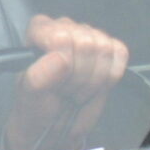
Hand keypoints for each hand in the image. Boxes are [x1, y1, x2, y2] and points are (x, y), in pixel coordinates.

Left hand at [5, 14, 127, 149]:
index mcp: (38, 32)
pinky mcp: (109, 47)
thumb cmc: (36, 105)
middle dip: (79, 77)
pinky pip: (119, 54)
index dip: (64, 66)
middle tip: (65, 90)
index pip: (60, 38)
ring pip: (104, 49)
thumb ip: (38, 77)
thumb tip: (60, 58)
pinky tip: (93, 85)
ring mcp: (88, 35)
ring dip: (92, 80)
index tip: (55, 83)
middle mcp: (63, 28)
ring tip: (75, 89)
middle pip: (86, 44)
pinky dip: (109, 77)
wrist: (52, 121)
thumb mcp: (30, 95)